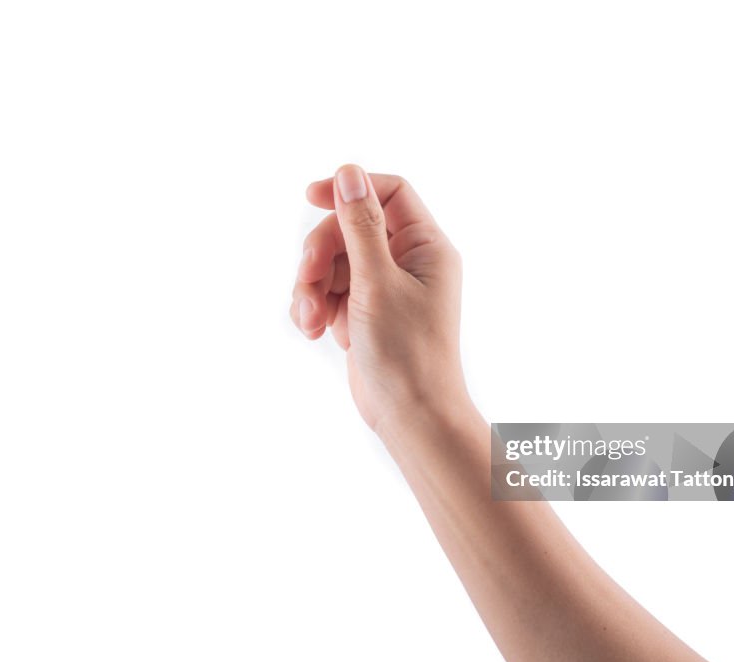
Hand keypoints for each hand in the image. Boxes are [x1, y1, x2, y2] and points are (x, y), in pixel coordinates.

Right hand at [290, 165, 466, 434]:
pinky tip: (314, 331)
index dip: (349, 189)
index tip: (311, 196)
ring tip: (312, 322)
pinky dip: (315, 307)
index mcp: (426, 247)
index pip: (388, 193)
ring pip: (332, 262)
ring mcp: (384, 288)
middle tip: (307, 281)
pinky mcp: (363, 312)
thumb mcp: (377, 282)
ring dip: (312, 288)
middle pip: (349, 228)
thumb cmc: (407, 353)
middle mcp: (408, 262)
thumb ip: (360, 226)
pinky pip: (328, 292)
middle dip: (320, 254)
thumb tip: (348, 174)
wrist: (411, 416)